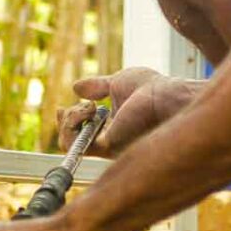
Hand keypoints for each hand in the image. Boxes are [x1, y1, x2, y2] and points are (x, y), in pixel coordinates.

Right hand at [56, 67, 193, 156]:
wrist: (165, 95)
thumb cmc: (151, 89)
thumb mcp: (118, 84)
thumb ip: (98, 87)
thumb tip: (76, 87)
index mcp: (113, 128)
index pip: (81, 133)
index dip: (68, 121)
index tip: (64, 106)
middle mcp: (109, 141)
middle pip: (71, 140)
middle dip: (65, 121)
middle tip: (72, 107)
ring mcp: (107, 146)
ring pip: (68, 143)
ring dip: (68, 120)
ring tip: (87, 106)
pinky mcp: (106, 147)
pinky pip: (73, 143)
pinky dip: (72, 123)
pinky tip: (89, 108)